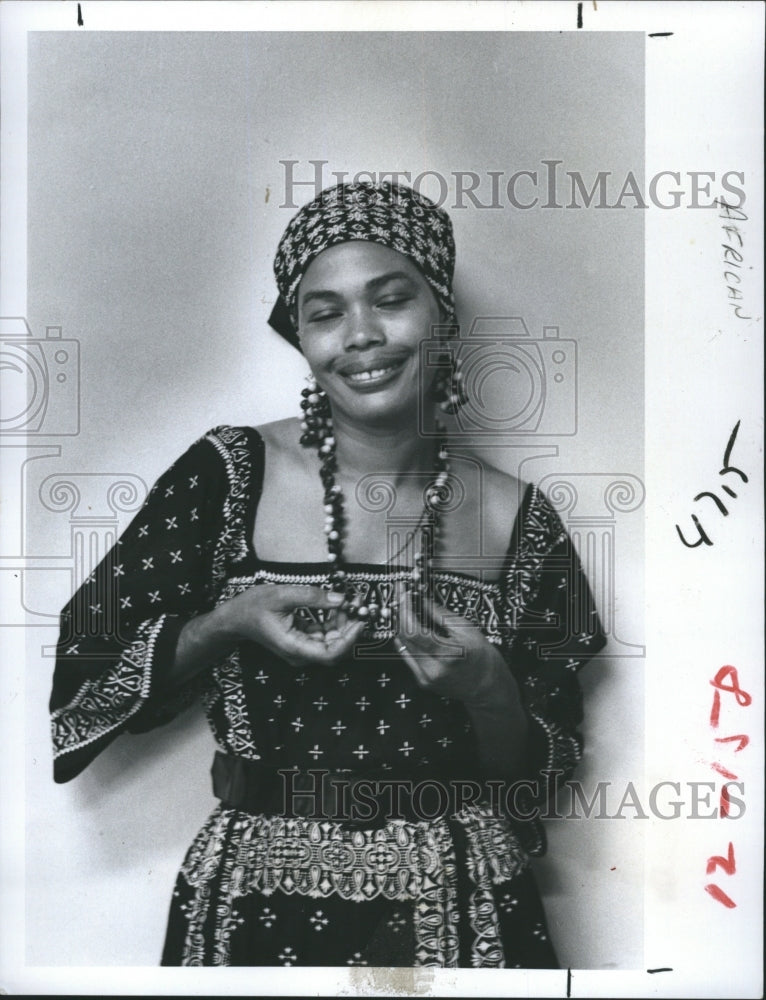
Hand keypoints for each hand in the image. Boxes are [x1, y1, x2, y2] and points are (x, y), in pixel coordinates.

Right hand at [214, 584, 365, 667]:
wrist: (235, 618)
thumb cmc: (253, 607)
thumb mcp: (282, 595)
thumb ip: (312, 597)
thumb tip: (341, 599)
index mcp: (293, 647)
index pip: (329, 653)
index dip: (349, 640)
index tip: (360, 621)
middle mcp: (300, 653)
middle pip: (335, 649)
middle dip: (350, 629)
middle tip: (360, 606)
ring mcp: (302, 649)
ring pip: (332, 642)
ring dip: (345, 624)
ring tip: (353, 602)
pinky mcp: (303, 641)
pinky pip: (325, 635)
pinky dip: (335, 622)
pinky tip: (341, 606)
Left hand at [393, 584, 516, 709]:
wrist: (487, 685)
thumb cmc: (481, 656)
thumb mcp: (466, 629)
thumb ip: (440, 615)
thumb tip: (421, 601)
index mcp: (447, 655)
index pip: (414, 631)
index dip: (405, 610)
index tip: (404, 595)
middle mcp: (433, 670)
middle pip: (404, 638)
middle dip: (401, 615)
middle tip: (403, 599)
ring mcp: (426, 678)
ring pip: (402, 647)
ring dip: (402, 627)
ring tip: (407, 611)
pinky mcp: (422, 681)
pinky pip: (407, 656)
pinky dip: (407, 640)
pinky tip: (411, 629)